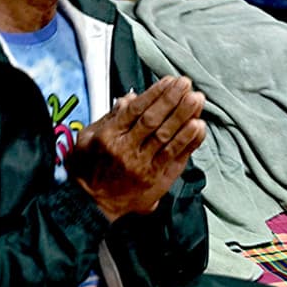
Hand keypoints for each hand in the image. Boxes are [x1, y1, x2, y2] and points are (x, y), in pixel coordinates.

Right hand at [67, 76, 207, 221]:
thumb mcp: (87, 139)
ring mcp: (141, 165)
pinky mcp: (155, 177)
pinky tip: (198, 126)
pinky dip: (188, 140)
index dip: (154, 94)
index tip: (169, 81)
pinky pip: (175, 155)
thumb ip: (109, 118)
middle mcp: (125, 150)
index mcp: (108, 137)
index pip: (134, 110)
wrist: (91, 205)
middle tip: (186, 84)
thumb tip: (130, 98)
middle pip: (153, 121)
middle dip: (172, 100)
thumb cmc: (89, 169)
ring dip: (184, 116)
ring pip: (166, 137)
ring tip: (196, 99)